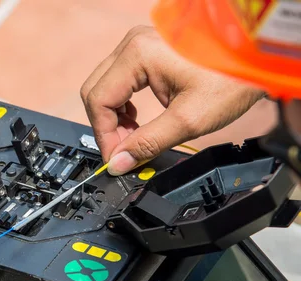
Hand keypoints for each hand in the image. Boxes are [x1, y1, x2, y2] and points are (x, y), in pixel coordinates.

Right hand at [81, 26, 265, 175]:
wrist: (257, 58)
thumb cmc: (231, 79)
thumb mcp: (188, 120)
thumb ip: (147, 144)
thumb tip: (119, 163)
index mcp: (137, 56)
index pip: (99, 101)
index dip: (104, 136)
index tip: (116, 160)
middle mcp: (132, 45)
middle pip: (96, 92)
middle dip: (107, 127)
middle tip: (124, 152)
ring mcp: (138, 46)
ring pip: (105, 87)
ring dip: (114, 117)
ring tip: (134, 138)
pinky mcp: (146, 52)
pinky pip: (119, 81)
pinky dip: (123, 105)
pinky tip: (138, 120)